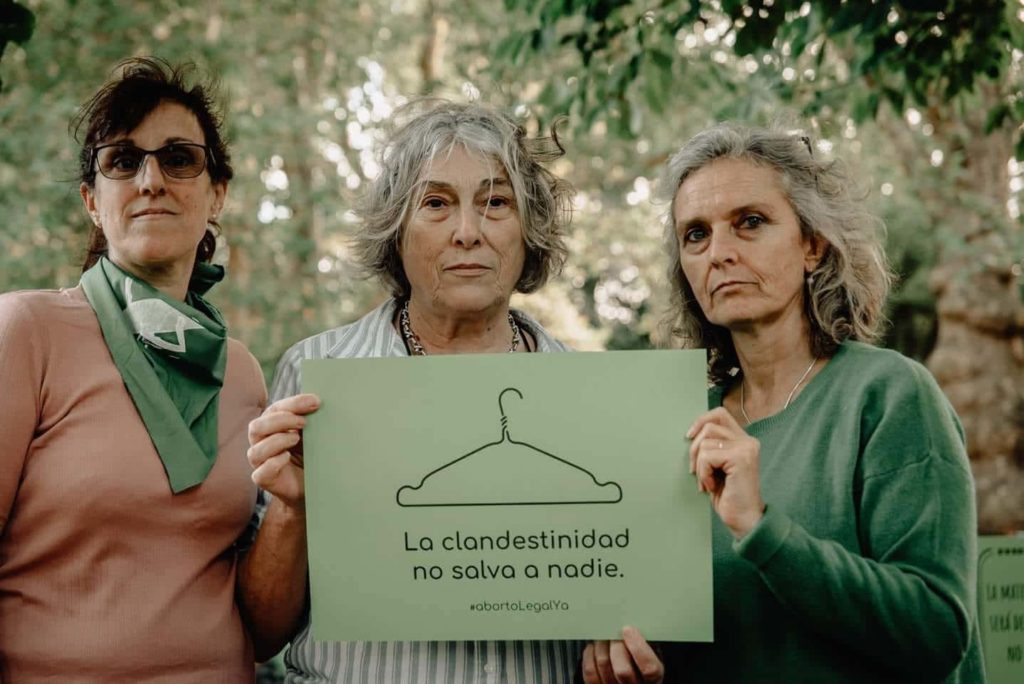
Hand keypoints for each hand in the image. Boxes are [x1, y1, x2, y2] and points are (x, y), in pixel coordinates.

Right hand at [247, 393, 319, 511]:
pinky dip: (273, 463)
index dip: (293, 403)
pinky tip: (287, 457)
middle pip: (257, 427)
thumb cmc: (312, 454)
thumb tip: (321, 402)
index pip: (275, 409)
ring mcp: (261, 463)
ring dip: (277, 441)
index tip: (315, 402)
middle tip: (304, 422)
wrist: (315, 484)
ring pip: (255, 451)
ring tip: (297, 439)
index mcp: (271, 426)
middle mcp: (261, 443)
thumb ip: (313, 419)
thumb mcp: (313, 434)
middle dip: (281, 420)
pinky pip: (260, 473)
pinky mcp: (264, 480)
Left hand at [582, 626, 663, 682]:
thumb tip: (635, 624)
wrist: (627, 676)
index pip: (649, 669)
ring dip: (601, 645)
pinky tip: (595, 647)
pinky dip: (590, 654)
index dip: (638, 647)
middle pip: (623, 670)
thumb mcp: (654, 652)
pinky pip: (591, 671)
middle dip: (616, 645)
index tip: (629, 630)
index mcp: (653, 679)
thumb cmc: (641, 660)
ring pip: (604, 666)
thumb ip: (648, 642)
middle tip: (614, 632)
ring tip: (604, 635)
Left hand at [687, 406, 764, 538]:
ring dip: (699, 464)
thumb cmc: (728, 496)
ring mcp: (746, 448)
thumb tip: (690, 433)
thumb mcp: (717, 466)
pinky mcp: (741, 458)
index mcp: (743, 440)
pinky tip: (711, 486)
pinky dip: (703, 472)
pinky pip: (707, 455)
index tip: (689, 436)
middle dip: (694, 449)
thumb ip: (711, 447)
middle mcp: (748, 441)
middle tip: (696, 471)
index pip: (719, 414)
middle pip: (709, 426)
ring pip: (705, 441)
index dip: (701, 421)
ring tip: (707, 481)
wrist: (744, 519)